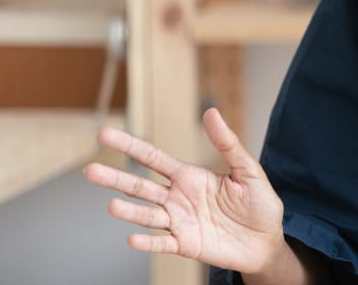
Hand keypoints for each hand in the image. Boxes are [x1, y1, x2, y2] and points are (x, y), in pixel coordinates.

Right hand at [83, 108, 286, 275]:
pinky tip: (133, 239)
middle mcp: (178, 198)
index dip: (130, 146)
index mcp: (190, 176)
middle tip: (90, 170)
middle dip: (116, 179)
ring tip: (112, 207)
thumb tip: (212, 112)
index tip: (104, 135)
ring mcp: (179, 222)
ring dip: (130, 212)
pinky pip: (162, 244)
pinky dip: (148, 243)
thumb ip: (228, 144)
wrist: (267, 242)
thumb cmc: (259, 204)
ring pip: (147, 215)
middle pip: (140, 186)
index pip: (153, 158)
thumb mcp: (248, 170)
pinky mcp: (185, 245)